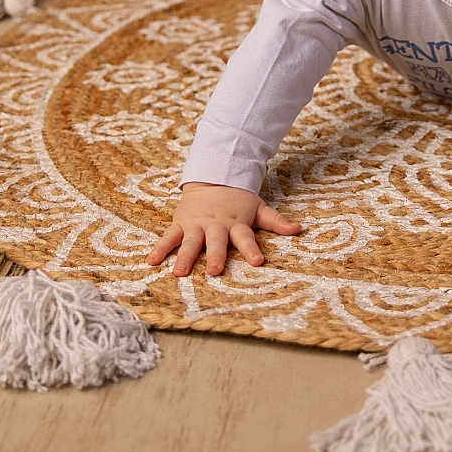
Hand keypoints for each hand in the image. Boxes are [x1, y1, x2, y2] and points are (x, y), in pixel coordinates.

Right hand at [146, 182, 301, 276]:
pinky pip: (169, 237)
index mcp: (236, 223)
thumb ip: (277, 222)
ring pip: (191, 242)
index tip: (258, 262)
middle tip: (215, 272)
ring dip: (186, 257)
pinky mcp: (181, 223)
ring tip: (179, 273)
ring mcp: (197, 224)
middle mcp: (216, 225)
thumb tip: (300, 230)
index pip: (246, 238)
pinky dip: (160, 248)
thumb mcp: (259, 208)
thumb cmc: (238, 201)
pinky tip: (151, 261)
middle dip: (216, 255)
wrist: (213, 178)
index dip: (252, 249)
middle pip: (217, 241)